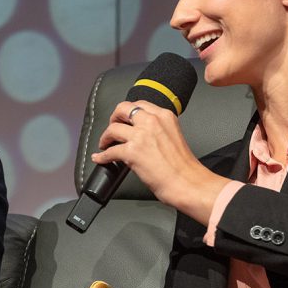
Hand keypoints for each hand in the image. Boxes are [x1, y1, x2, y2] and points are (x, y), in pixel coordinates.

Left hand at [90, 101, 227, 223]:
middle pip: (123, 109)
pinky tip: (100, 158)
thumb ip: (158, 129)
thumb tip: (141, 133)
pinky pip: (109, 151)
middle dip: (113, 118)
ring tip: (105, 144)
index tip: (123, 119)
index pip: (139, 104)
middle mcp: (153, 122)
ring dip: (105, 137)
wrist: (188, 183)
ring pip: (113, 129)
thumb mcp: (173, 136)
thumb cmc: (184, 166)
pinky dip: (102, 156)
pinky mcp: (132, 152)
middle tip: (111, 127)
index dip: (127, 112)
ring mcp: (141, 136)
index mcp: (165, 116)